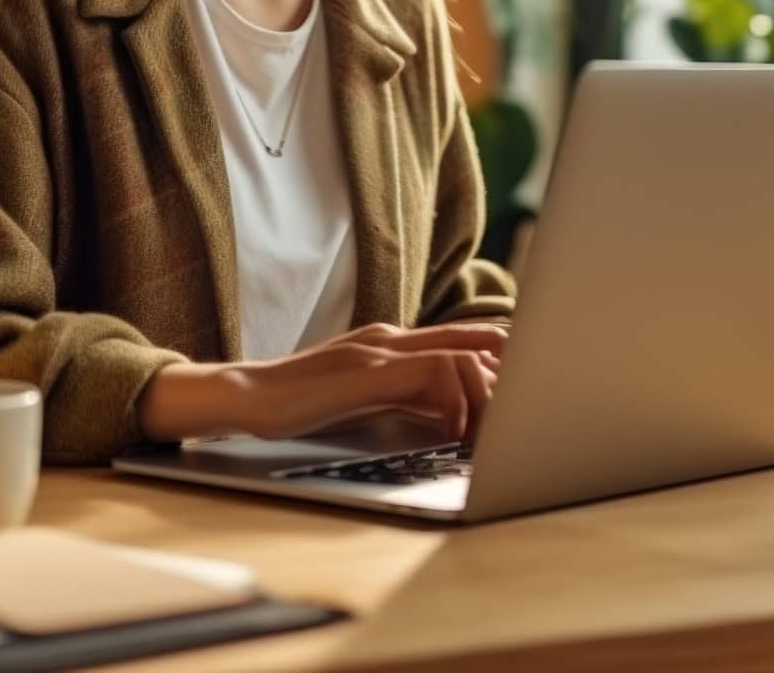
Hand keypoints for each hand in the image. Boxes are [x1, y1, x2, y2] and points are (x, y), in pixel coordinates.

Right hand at [138, 321, 506, 444]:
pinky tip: (449, 434)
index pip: (469, 338)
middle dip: (511, 377)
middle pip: (479, 339)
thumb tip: (454, 415)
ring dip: (486, 397)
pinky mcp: (368, 369)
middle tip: (522, 419)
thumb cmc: (300, 405)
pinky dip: (455, 402)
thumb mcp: (366, 398)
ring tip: (486, 436)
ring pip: (464, 354)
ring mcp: (381, 349)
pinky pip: (433, 372)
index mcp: (394, 342)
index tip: (530, 395)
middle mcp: (393, 337)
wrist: (244, 397)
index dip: (508, 360)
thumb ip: (407, 397)